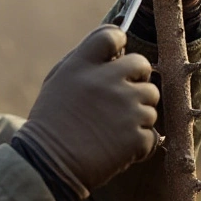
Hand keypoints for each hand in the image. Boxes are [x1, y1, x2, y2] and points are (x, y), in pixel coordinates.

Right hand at [16, 26, 159, 194]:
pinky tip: (117, 146)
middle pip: (142, 64)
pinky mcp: (136, 136)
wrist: (48, 166)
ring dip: (137, 112)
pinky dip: (139, 142)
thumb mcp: (56, 83)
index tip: (116, 55)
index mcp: (82, 65)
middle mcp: (107, 81)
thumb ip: (83, 62)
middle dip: (136, 78)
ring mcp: (126, 108)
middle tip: (121, 96)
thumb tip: (113, 52)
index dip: (118, 42)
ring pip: (151, 100)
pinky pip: (152, 132)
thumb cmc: (50, 124)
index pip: (112, 35)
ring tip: (112, 128)